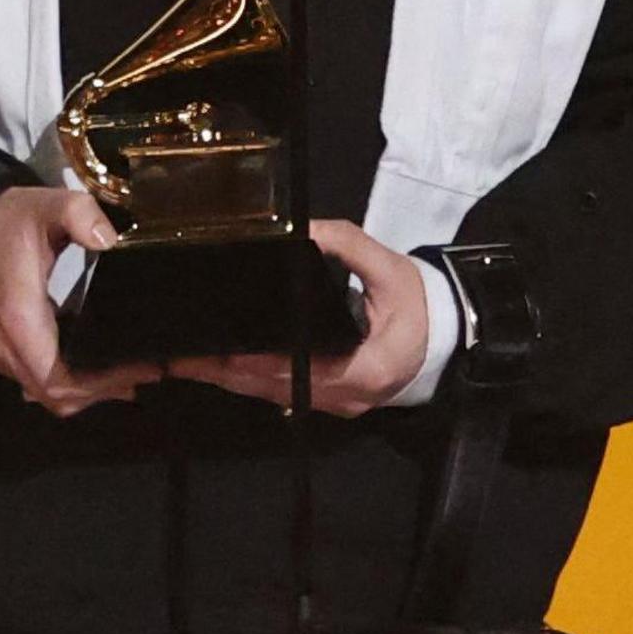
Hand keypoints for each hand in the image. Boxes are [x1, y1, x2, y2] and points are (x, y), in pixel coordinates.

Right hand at [0, 186, 158, 416]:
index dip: (100, 385)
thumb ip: (79, 214)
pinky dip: (66, 382)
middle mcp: (1, 344)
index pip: (57, 380)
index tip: (140, 370)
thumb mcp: (50, 204)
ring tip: (129, 374)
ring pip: (45, 392)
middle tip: (147, 372)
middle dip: (102, 390)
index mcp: (17, 318)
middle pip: (56, 394)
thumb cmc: (13, 219)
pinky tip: (96, 369)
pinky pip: (33, 380)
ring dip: (85, 390)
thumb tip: (106, 239)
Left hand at [164, 221, 433, 416]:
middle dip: (227, 371)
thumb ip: (346, 245)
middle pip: (273, 386)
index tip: (214, 347)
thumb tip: (303, 229)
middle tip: (182, 355)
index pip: (294, 368)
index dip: (250, 360)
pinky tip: (224, 366)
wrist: (450, 337)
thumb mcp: (388, 268)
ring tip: (189, 361)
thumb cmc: (420, 303)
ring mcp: (338, 404)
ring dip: (233, 378)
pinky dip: (254, 380)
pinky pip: (285, 393)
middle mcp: (345, 396)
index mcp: (362, 369)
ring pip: (274, 394)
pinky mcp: (332, 401)